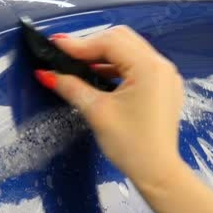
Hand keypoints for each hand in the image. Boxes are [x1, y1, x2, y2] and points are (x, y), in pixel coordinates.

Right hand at [34, 26, 187, 189]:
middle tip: (65, 55)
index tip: (55, 47)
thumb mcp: (96, 112)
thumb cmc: (130, 145)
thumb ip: (71, 87)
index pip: (109, 42)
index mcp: (148, 67)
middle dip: (91, 45)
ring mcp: (165, 75)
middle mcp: (160, 65)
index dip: (79, 44)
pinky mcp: (163, 86)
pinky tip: (99, 76)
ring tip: (78, 65)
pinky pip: (137, 65)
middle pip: (121, 40)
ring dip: (103, 55)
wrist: (158, 172)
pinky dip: (116, 66)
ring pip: (129, 51)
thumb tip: (47, 73)